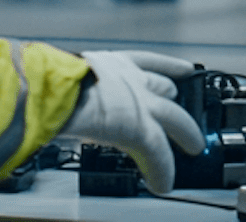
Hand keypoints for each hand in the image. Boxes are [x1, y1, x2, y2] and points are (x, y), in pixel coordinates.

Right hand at [64, 50, 205, 194]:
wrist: (58, 89)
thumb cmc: (50, 82)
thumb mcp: (67, 77)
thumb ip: (72, 87)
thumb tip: (53, 100)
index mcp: (113, 64)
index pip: (150, 61)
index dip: (170, 66)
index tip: (185, 69)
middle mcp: (133, 79)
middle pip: (167, 89)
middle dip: (178, 103)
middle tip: (187, 114)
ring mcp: (142, 103)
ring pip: (176, 119)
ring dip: (187, 135)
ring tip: (195, 148)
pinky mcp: (142, 129)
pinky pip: (159, 153)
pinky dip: (162, 170)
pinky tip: (164, 183)